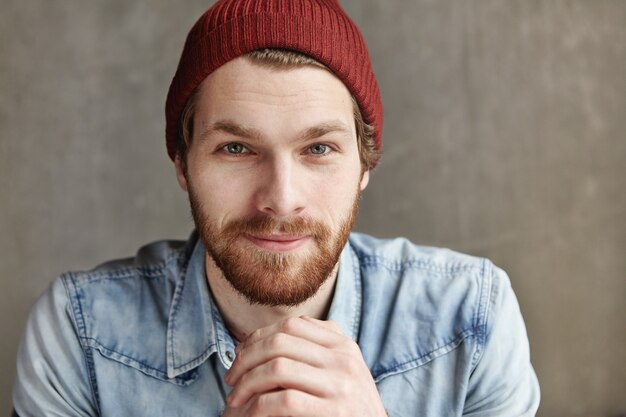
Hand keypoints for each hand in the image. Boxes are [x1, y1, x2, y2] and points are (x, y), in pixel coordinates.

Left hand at [222, 316, 386, 416]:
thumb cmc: (349, 409)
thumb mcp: (341, 372)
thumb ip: (313, 352)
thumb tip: (258, 340)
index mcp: (343, 345)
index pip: (291, 325)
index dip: (258, 337)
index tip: (240, 355)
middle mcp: (344, 359)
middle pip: (280, 343)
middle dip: (246, 359)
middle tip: (230, 379)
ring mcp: (341, 385)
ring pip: (277, 368)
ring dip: (247, 383)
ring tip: (235, 399)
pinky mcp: (334, 412)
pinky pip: (283, 400)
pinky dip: (258, 407)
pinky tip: (250, 414)